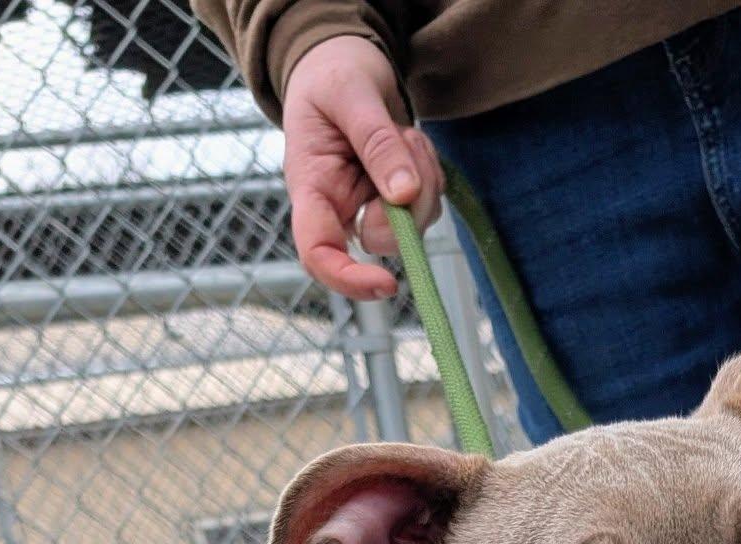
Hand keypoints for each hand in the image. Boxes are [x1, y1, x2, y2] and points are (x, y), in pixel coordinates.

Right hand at [282, 35, 443, 298]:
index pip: (318, 253)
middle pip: (384, 239)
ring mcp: (369, 207)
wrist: (342, 62)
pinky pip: (429, 202)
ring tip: (402, 132)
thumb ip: (376, 142)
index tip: (389, 283)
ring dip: (424, 177)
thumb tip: (404, 195)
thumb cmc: (331, 74)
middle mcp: (339, 207)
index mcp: (310, 187)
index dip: (350, 278)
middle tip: (406, 141)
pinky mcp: (396, 200)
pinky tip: (408, 141)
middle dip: (410, 200)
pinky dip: (430, 171)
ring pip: (415, 223)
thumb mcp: (349, 94)